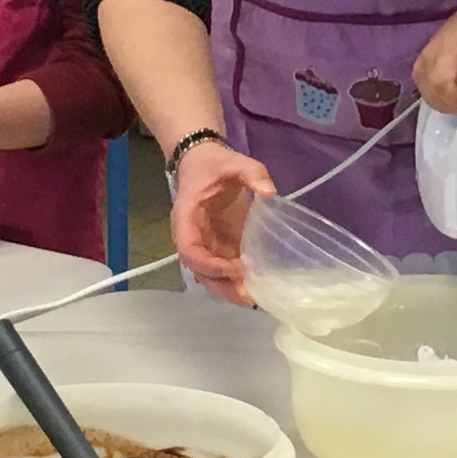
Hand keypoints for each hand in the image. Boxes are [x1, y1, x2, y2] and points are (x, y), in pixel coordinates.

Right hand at [167, 140, 273, 301]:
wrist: (204, 161)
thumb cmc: (214, 164)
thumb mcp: (235, 162)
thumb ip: (253, 173)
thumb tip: (270, 192)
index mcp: (186, 218)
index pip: (189, 250)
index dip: (209, 264)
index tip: (234, 270)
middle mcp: (191, 236)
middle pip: (199, 271)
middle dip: (222, 285)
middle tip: (249, 295)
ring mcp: (204, 244)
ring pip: (209, 275)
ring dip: (229, 288)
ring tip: (255, 296)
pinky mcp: (217, 246)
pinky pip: (222, 269)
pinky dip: (236, 281)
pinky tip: (256, 287)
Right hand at [411, 1, 456, 114]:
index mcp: (449, 45)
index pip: (441, 82)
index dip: (454, 99)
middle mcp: (430, 52)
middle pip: (431, 90)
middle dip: (451, 104)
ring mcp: (422, 58)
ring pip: (425, 91)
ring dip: (443, 102)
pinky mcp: (419, 64)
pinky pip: (422, 87)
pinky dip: (436, 96)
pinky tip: (451, 95)